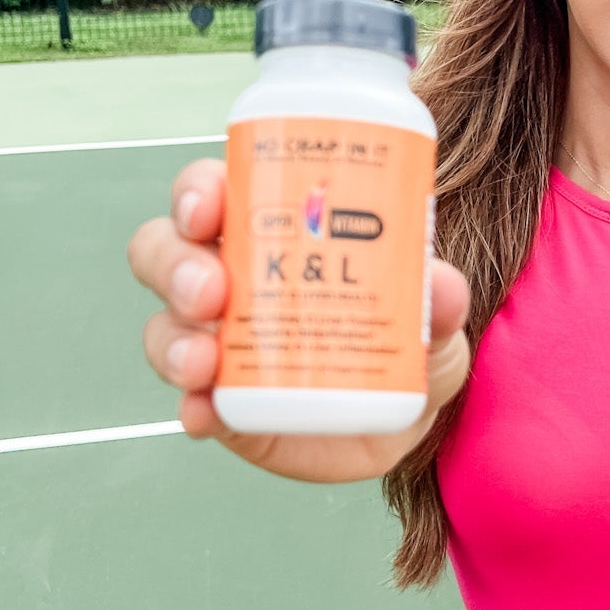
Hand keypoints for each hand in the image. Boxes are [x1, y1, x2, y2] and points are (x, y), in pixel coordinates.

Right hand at [128, 156, 470, 481]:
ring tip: (202, 360)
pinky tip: (203, 413)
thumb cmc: (410, 340)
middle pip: (166, 251)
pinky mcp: (222, 406)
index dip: (197, 189)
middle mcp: (229, 279)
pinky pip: (190, 402)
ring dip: (173, 339)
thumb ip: (442, 300)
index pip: (216, 192)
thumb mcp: (435, 316)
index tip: (208, 203)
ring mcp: (217, 344)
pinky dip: (192, 407)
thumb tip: (444, 285)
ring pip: (165, 326)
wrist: (408, 421)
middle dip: (175, 263)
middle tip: (210, 289)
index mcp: (270, 232)